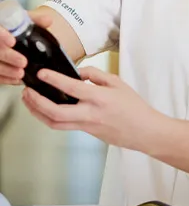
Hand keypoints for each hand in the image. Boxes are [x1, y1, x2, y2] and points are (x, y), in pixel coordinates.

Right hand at [0, 8, 52, 84]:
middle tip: (23, 62)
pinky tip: (17, 80)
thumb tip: (48, 20)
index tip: (12, 42)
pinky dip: (5, 79)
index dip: (2, 36)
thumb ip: (35, 20)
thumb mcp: (22, 20)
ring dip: (6, 70)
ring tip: (21, 74)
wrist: (8, 36)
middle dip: (8, 56)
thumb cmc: (14, 27)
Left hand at [22, 66, 167, 150]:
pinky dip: (50, 117)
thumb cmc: (134, 107)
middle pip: (55, 112)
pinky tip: (46, 110)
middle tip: (27, 92)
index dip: (53, 79)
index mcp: (99, 98)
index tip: (42, 74)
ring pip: (55, 123)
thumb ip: (96, 75)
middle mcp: (90, 113)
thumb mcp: (118, 82)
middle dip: (36, 102)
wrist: (145, 131)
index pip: (70, 87)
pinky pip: (64, 126)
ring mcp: (87, 126)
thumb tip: (78, 72)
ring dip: (38, 113)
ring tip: (30, 101)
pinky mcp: (86, 133)